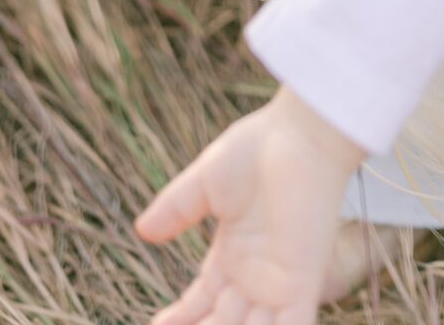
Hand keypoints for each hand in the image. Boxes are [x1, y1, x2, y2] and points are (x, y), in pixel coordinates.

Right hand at [136, 87, 366, 324]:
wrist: (301, 137)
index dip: (181, 318)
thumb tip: (141, 230)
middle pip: (222, 324)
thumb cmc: (258, 150)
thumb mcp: (205, 182)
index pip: (202, 301)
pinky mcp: (303, 286)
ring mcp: (278, 284)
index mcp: (232, 254)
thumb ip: (176, 209)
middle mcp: (254, 276)